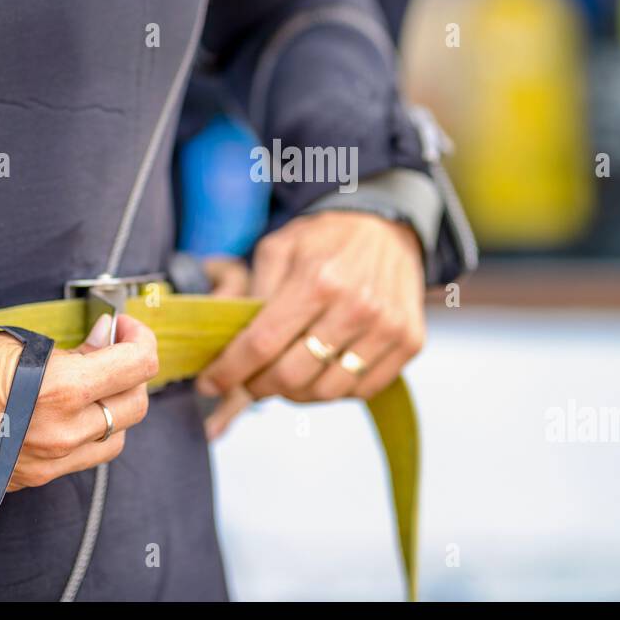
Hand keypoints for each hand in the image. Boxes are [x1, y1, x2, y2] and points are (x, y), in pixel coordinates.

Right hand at [0, 313, 155, 488]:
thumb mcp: (20, 344)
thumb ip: (74, 348)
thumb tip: (106, 339)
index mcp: (64, 390)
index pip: (138, 365)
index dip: (140, 338)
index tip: (124, 327)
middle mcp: (64, 432)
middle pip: (136, 405)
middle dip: (132, 374)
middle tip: (112, 352)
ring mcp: (51, 461)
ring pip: (115, 437)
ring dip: (114, 409)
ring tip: (92, 386)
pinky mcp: (35, 478)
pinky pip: (83, 458)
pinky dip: (87, 434)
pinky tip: (67, 413)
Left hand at [197, 211, 425, 438]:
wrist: (388, 227)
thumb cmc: (326, 239)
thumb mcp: (278, 248)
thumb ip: (249, 291)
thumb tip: (223, 338)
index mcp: (317, 280)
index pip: (262, 344)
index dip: (229, 371)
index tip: (210, 383)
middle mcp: (356, 307)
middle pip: (291, 377)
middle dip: (257, 387)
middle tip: (248, 380)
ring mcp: (387, 328)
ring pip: (325, 392)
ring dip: (295, 393)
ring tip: (285, 374)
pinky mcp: (409, 342)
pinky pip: (361, 391)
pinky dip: (333, 390)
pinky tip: (321, 370)